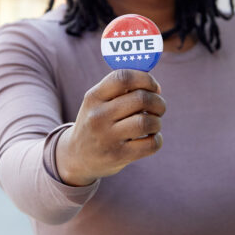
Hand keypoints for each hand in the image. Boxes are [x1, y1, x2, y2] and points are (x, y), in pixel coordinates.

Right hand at [56, 69, 165, 185]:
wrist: (76, 156)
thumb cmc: (96, 122)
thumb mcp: (98, 102)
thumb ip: (120, 89)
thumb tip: (153, 85)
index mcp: (94, 97)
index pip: (123, 78)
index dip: (146, 79)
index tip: (154, 87)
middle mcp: (98, 116)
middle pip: (140, 99)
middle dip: (157, 101)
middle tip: (158, 107)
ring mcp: (107, 137)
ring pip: (146, 122)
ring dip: (157, 121)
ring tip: (153, 123)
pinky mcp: (118, 156)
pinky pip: (150, 144)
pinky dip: (157, 139)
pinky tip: (151, 137)